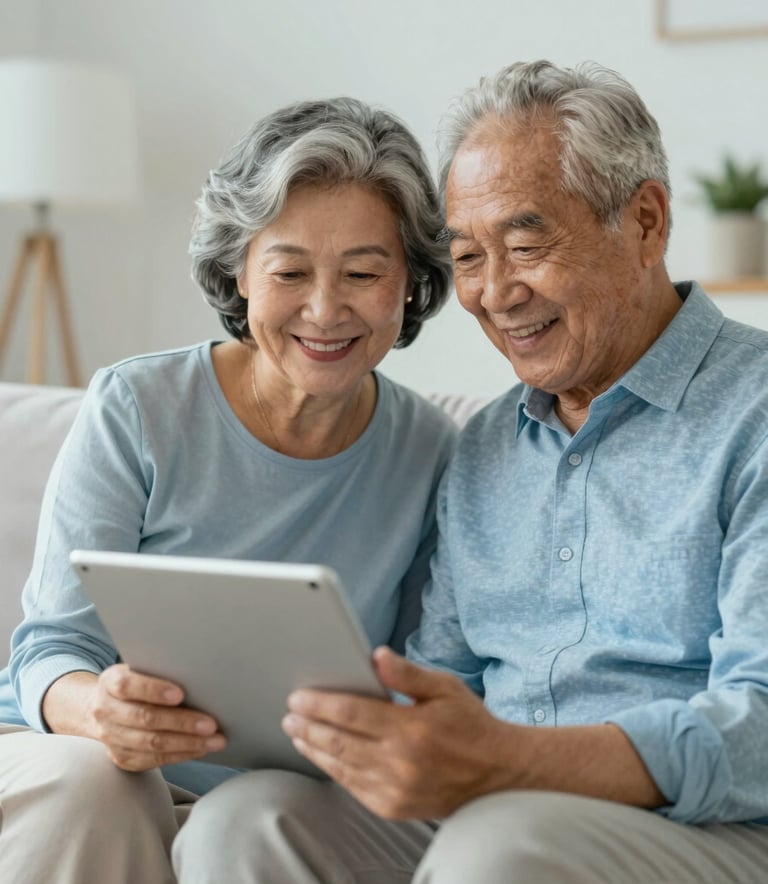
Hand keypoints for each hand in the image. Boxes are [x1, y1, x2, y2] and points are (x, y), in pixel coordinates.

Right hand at [86, 664, 226, 770]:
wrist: (101, 707)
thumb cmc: (135, 684)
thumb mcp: (139, 670)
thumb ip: (159, 671)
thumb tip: (198, 675)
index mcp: (109, 683)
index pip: (127, 685)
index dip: (153, 690)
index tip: (180, 694)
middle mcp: (105, 711)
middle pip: (144, 718)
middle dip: (182, 722)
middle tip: (211, 725)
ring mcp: (111, 738)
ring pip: (150, 744)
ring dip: (187, 743)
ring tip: (214, 740)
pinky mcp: (121, 758)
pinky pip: (153, 760)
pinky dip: (180, 755)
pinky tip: (200, 749)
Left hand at [282, 647, 517, 818]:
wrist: (497, 773)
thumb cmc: (469, 723)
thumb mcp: (445, 688)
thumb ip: (407, 673)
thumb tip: (376, 656)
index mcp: (411, 730)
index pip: (352, 714)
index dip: (320, 704)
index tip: (298, 697)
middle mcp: (400, 763)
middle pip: (339, 742)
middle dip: (308, 727)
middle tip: (289, 714)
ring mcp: (396, 790)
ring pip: (342, 767)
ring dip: (315, 749)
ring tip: (297, 734)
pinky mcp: (395, 807)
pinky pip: (354, 787)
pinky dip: (334, 770)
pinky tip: (323, 756)